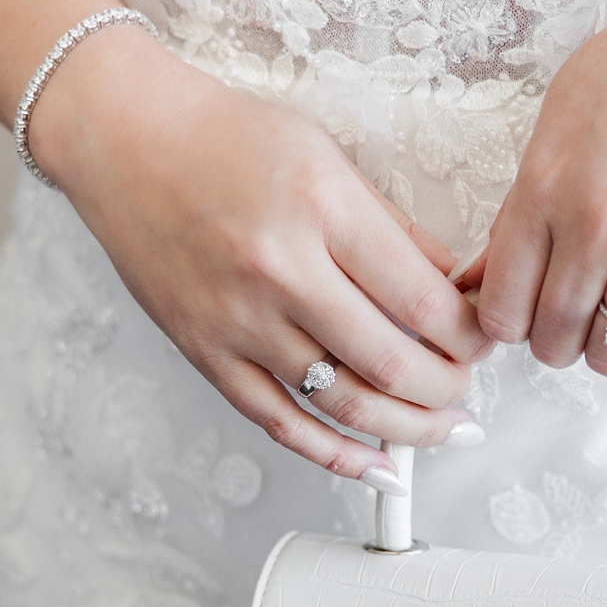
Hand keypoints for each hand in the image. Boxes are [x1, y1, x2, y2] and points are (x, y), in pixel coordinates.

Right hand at [28, 27, 489, 487]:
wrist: (124, 143)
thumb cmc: (225, 140)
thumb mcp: (327, 159)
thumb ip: (394, 231)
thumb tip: (455, 291)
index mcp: (320, 210)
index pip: (423, 301)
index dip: (470, 334)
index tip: (482, 337)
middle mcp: (278, 271)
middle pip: (391, 362)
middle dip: (448, 387)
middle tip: (466, 384)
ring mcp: (238, 321)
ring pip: (343, 404)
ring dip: (407, 429)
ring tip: (440, 428)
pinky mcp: (207, 353)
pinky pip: (280, 423)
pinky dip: (337, 455)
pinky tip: (378, 466)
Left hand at [467, 0, 606, 388]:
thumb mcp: (564, 111)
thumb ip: (525, 197)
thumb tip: (488, 266)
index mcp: (545, 187)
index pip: (500, 304)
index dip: (511, 323)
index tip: (525, 318)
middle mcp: (594, 226)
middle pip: (551, 338)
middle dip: (558, 340)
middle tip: (575, 322)